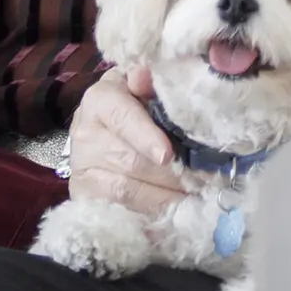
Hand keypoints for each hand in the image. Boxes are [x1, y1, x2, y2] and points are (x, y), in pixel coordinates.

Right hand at [67, 64, 189, 220]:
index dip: (144, 136)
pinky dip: (152, 213)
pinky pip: (122, 209)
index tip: (166, 155)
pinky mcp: (84, 195)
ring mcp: (83, 166)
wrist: (100, 134)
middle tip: (207, 181)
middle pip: (132, 161)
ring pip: (129, 189)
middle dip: (174, 174)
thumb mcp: (143, 89)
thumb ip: (153, 83)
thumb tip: (147, 77)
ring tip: (197, 197)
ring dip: (168, 196)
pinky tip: (175, 212)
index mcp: (101, 98)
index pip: (122, 117)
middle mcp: (85, 132)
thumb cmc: (134, 107)